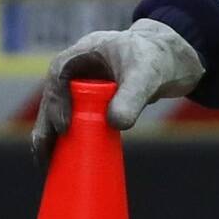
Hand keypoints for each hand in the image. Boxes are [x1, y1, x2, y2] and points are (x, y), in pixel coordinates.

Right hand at [33, 18, 202, 148]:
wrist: (173, 60)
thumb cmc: (157, 58)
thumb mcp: (146, 75)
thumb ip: (132, 97)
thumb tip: (115, 124)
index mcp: (84, 52)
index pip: (59, 74)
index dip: (56, 101)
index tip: (65, 128)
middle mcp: (77, 69)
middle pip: (52, 97)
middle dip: (45, 126)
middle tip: (44, 155)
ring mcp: (82, 87)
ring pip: (58, 112)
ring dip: (51, 136)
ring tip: (47, 165)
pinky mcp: (92, 103)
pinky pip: (73, 121)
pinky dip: (66, 139)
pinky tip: (60, 162)